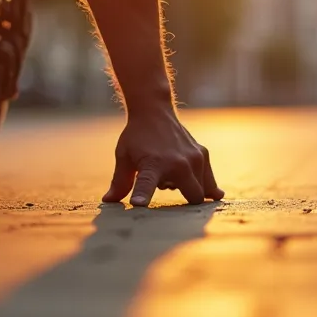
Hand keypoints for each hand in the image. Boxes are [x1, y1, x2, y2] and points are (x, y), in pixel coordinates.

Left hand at [102, 109, 224, 206]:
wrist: (154, 111)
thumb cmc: (136, 137)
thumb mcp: (124, 158)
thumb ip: (120, 182)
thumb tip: (108, 201)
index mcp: (153, 164)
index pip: (146, 185)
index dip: (142, 196)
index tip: (138, 205)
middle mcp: (178, 162)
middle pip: (194, 197)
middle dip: (186, 205)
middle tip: (172, 195)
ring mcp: (194, 158)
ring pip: (203, 191)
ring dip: (190, 190)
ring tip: (172, 177)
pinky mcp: (203, 154)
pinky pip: (209, 180)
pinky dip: (202, 184)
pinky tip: (189, 178)